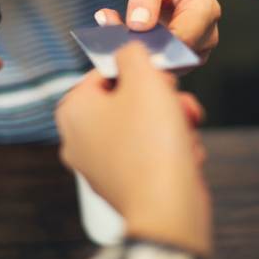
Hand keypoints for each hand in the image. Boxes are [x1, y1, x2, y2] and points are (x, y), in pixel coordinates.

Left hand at [55, 42, 210, 254]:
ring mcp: (99, 165)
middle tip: (177, 103)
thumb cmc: (151, 145)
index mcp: (73, 111)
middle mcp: (79, 139)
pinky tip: (183, 155)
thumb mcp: (143, 78)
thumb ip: (132, 53)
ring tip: (185, 130)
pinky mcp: (123, 184)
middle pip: (126, 100)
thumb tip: (127, 49)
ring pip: (143, 127)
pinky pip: (149, 154)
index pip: (104, 73)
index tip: (160, 76)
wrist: (167, 209)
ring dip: (172, 124)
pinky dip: (170, 151)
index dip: (139, 70)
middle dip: (161, 100)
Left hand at [95, 0, 219, 65]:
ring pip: (169, 65)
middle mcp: (208, 33)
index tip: (128, 42)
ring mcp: (199, 50)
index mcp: (205, 8)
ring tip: (119, 35)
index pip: (183, 38)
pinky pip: (164, 67)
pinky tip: (128, 42)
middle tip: (115, 38)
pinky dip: (144, 58)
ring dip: (142, 55)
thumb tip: (139, 25)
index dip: (155, 44)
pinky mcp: (185, 60)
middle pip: (176, 55)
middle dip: (146, 49)